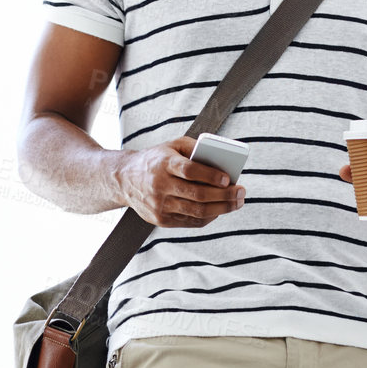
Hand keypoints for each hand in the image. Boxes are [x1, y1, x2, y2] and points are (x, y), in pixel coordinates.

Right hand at [121, 137, 245, 227]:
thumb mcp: (172, 146)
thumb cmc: (156, 160)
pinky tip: (221, 210)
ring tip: (237, 202)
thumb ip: (195, 148)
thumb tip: (221, 160)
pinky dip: (209, 217)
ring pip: (197, 212)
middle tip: (242, 192)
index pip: (189, 171)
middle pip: (198, 195)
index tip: (228, 178)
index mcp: (163, 163)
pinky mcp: (161, 220)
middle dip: (224, 196)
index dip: (210, 176)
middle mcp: (159, 185)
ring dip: (222, 209)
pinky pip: (191, 222)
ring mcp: (159, 205)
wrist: (124, 179)